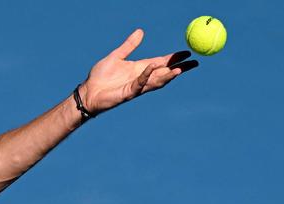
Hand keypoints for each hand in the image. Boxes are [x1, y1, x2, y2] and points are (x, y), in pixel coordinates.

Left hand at [78, 28, 197, 114]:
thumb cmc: (100, 76)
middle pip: (165, 73)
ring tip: (180, 70)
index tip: (188, 52)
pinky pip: (140, 83)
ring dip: (168, 76)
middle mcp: (141, 78)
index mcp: (140, 68)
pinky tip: (152, 67)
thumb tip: (141, 31)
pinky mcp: (128, 93)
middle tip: (195, 63)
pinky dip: (146, 75)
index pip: (162, 62)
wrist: (88, 92)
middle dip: (180, 69)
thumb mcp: (116, 56)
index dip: (174, 58)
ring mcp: (136, 87)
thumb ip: (129, 45)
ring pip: (157, 81)